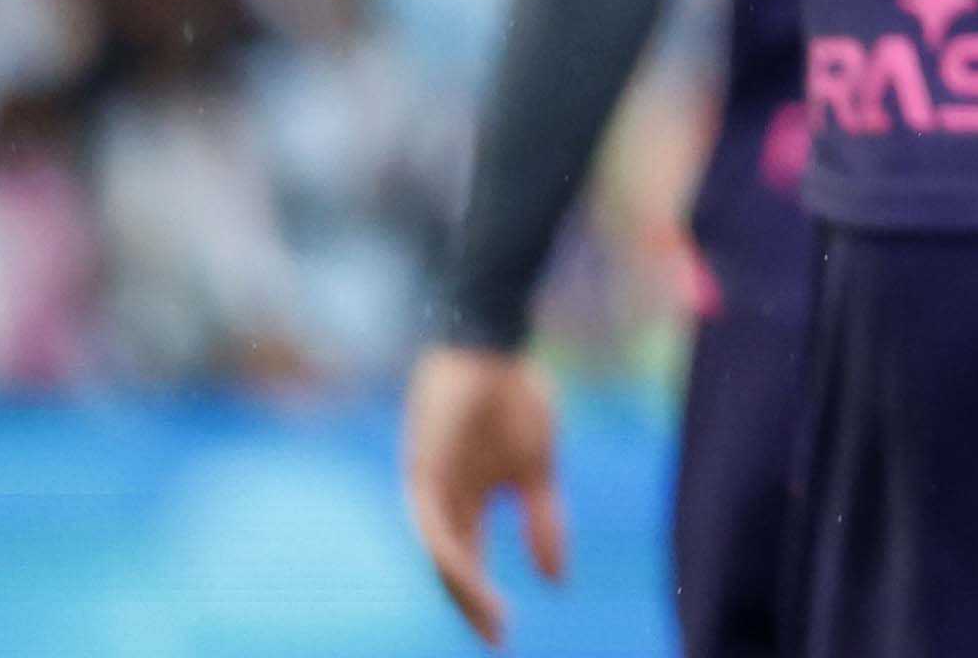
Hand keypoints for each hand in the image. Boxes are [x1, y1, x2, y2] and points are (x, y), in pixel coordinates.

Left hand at [401, 341, 566, 644]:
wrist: (494, 348)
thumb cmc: (515, 400)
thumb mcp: (538, 471)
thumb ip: (544, 522)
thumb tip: (558, 579)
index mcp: (469, 498)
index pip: (472, 559)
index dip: (487, 596)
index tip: (506, 632)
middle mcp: (442, 501)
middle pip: (453, 566)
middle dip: (474, 604)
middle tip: (497, 638)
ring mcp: (428, 489)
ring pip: (442, 554)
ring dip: (464, 588)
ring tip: (490, 616)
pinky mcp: (420, 475)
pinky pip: (433, 527)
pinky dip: (452, 553)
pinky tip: (471, 574)